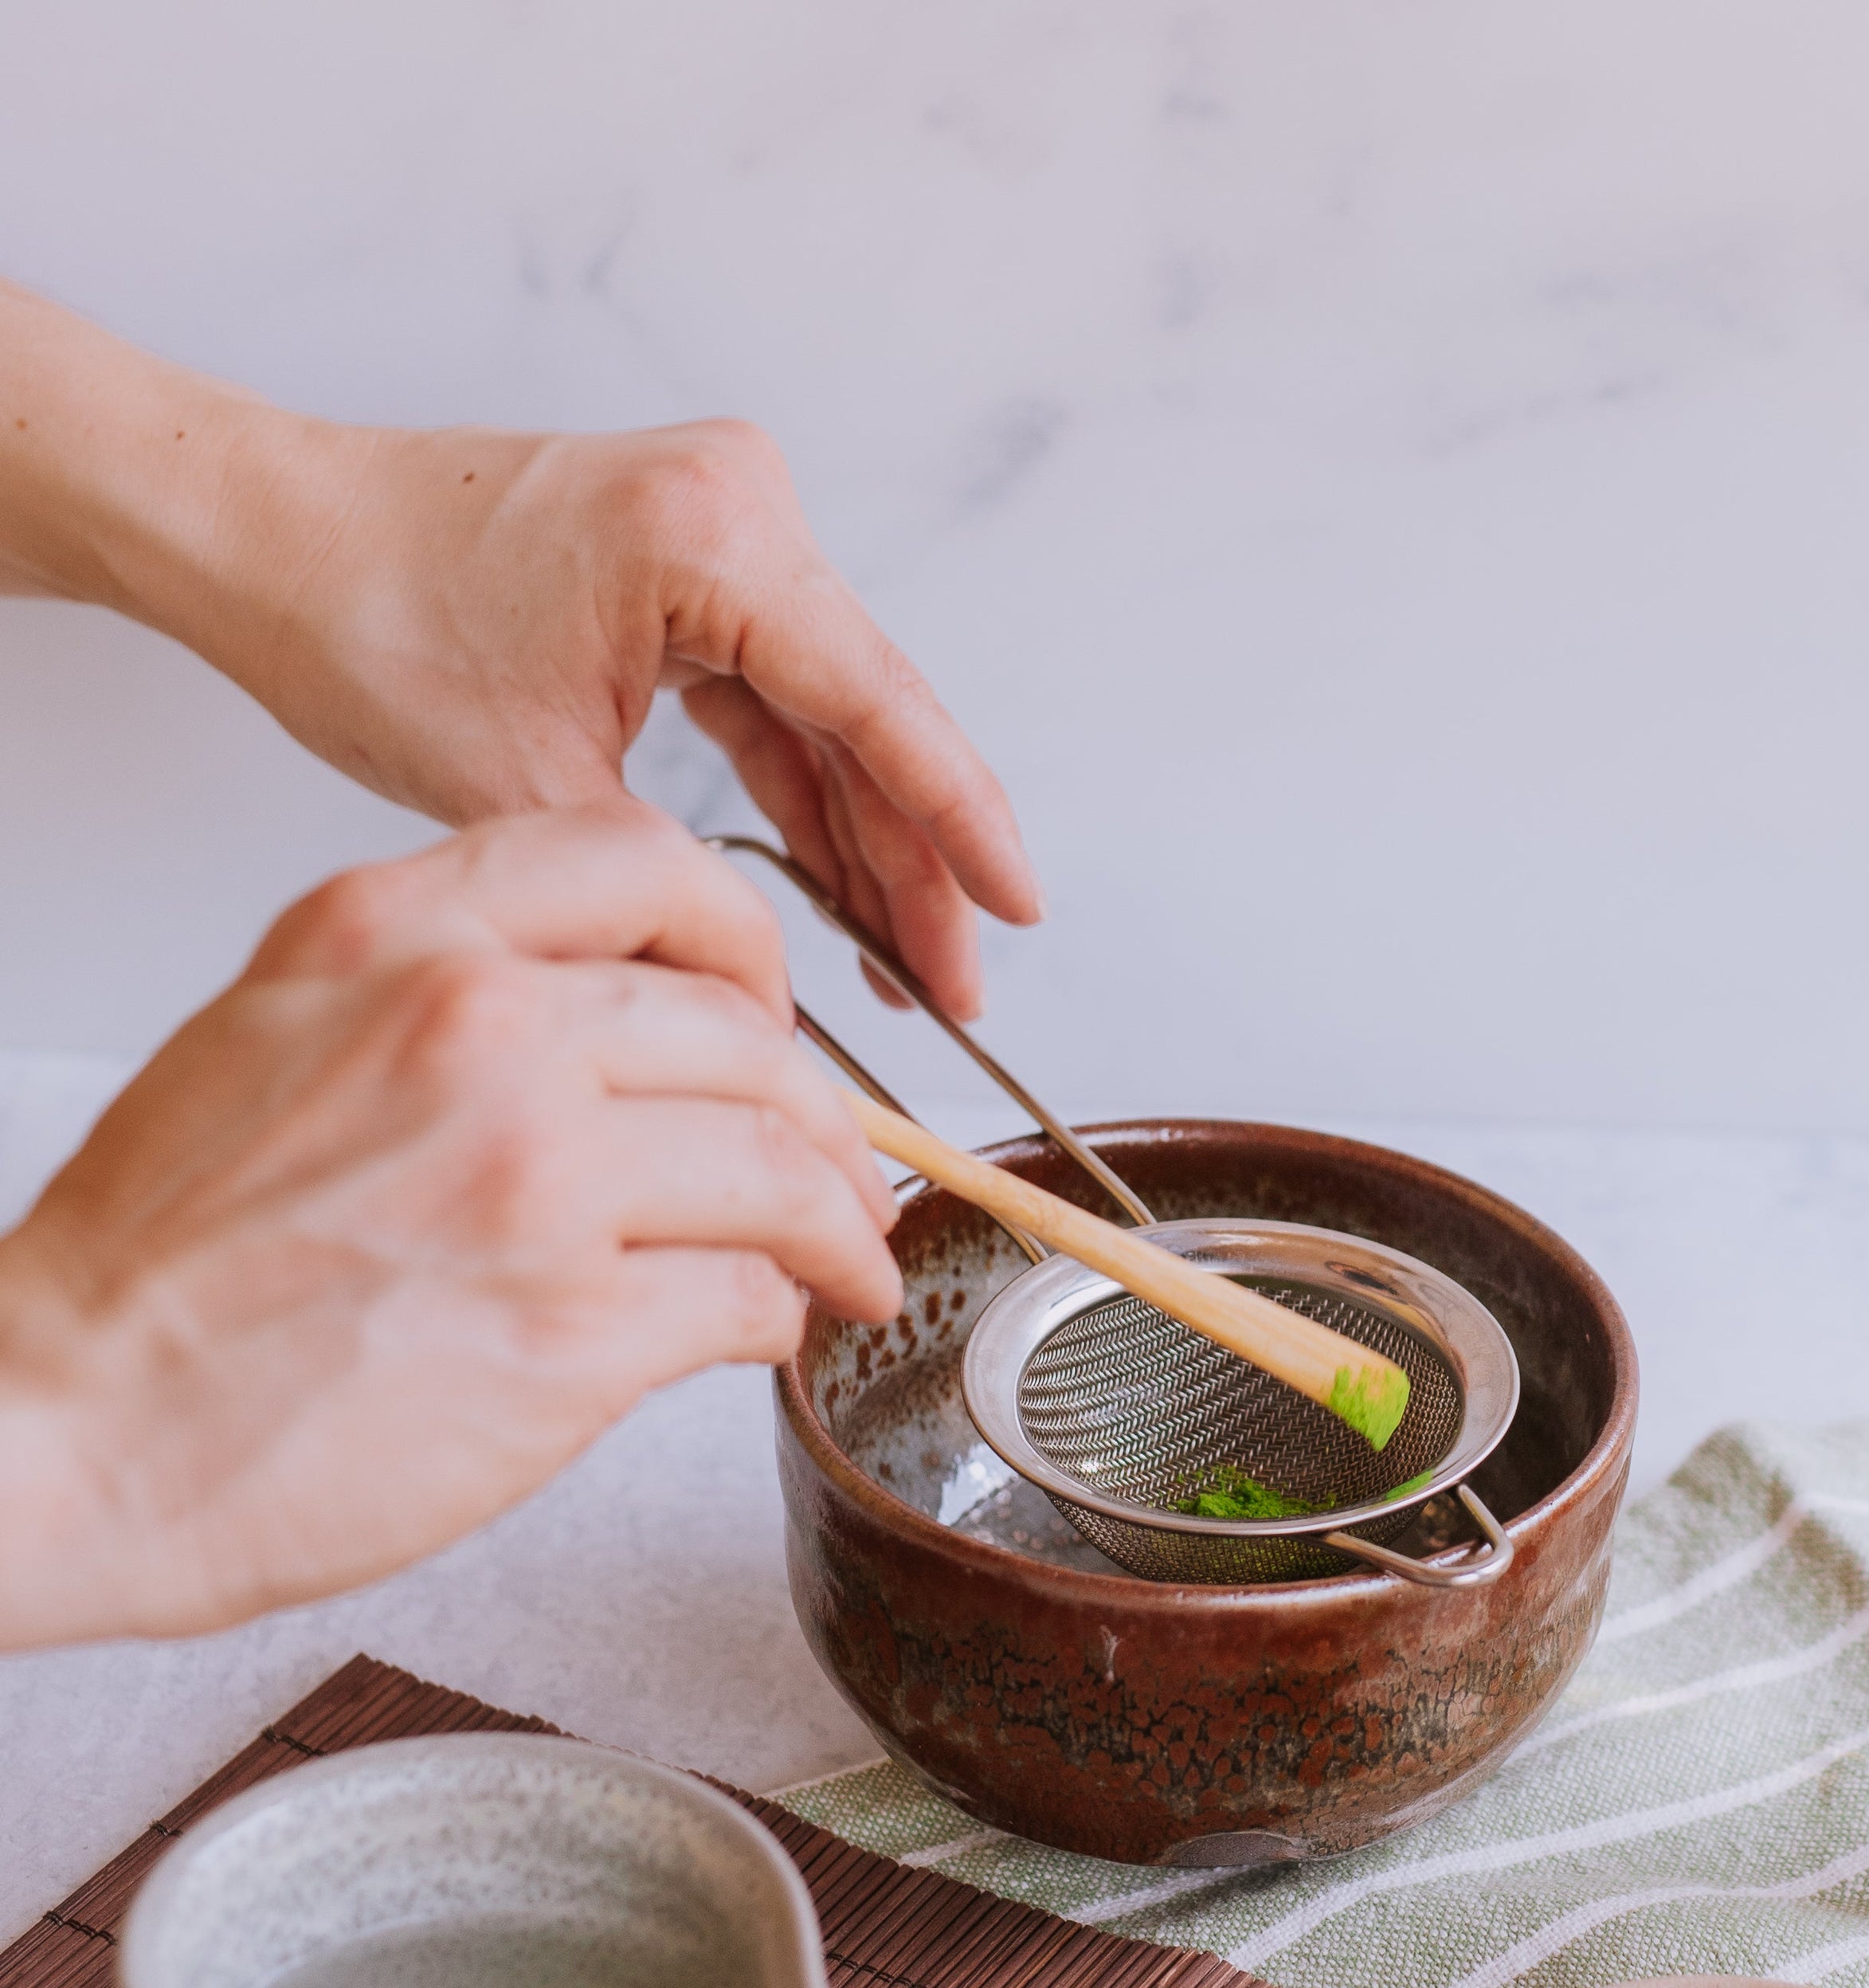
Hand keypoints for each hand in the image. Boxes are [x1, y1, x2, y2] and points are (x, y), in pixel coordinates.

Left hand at [0, 285, 1035, 1020]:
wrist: (258, 534)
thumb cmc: (356, 618)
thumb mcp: (526, 784)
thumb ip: (663, 884)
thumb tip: (762, 1006)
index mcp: (712, 538)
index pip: (878, 707)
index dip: (960, 826)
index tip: (1018, 911)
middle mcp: (739, 509)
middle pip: (870, 721)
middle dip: (914, 866)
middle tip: (954, 991)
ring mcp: (722, 533)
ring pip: (832, 724)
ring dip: (865, 847)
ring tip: (908, 970)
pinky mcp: (692, 570)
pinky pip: (779, 705)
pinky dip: (804, 801)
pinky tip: (841, 900)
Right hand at [0, 805, 900, 1648]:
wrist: (68, 1426)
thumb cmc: (162, 1268)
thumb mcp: (276, 1040)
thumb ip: (440, 996)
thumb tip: (610, 1029)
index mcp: (394, 940)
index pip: (647, 863)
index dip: (745, 945)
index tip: (768, 1012)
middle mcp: (476, 1033)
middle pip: (748, 1039)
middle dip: (823, 1119)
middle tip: (843, 1174)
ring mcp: (536, 1181)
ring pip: (782, 1169)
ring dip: (838, 1226)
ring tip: (848, 1265)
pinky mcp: (575, 1332)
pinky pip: (751, 1298)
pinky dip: (783, 1319)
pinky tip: (766, 1333)